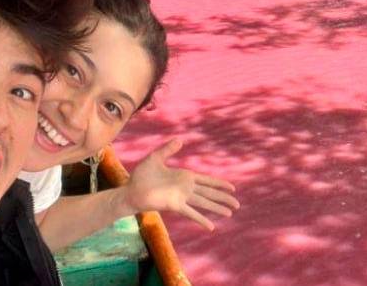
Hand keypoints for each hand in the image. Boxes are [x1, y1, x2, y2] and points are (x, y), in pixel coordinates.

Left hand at [121, 139, 239, 230]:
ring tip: (230, 213)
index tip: (232, 188)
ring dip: (217, 208)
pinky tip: (211, 226)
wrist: (130, 191)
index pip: (207, 181)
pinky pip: (192, 213)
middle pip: (210, 193)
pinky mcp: (175, 205)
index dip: (220, 184)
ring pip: (205, 203)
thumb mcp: (155, 158)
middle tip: (237, 204)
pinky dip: (201, 219)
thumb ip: (168, 149)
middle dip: (223, 198)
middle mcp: (186, 188)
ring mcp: (182, 197)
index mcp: (185, 177)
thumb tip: (180, 139)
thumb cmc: (141, 176)